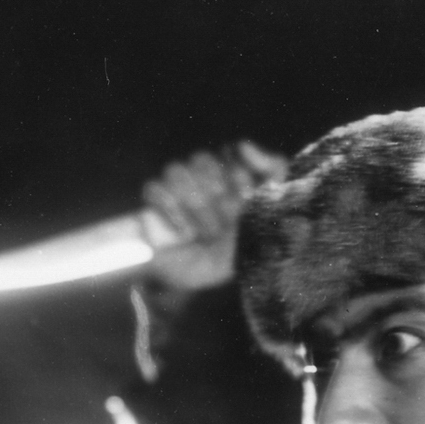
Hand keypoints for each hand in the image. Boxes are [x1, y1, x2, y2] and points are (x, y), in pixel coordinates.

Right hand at [141, 141, 283, 292]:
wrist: (212, 279)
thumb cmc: (245, 243)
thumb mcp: (271, 205)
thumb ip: (271, 167)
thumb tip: (240, 143)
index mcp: (228, 171)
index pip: (225, 152)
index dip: (236, 180)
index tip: (246, 204)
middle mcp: (200, 176)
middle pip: (199, 160)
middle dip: (216, 197)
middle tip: (224, 226)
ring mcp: (175, 191)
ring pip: (175, 170)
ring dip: (194, 206)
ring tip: (207, 233)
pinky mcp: (153, 209)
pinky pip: (153, 188)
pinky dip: (169, 210)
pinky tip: (184, 233)